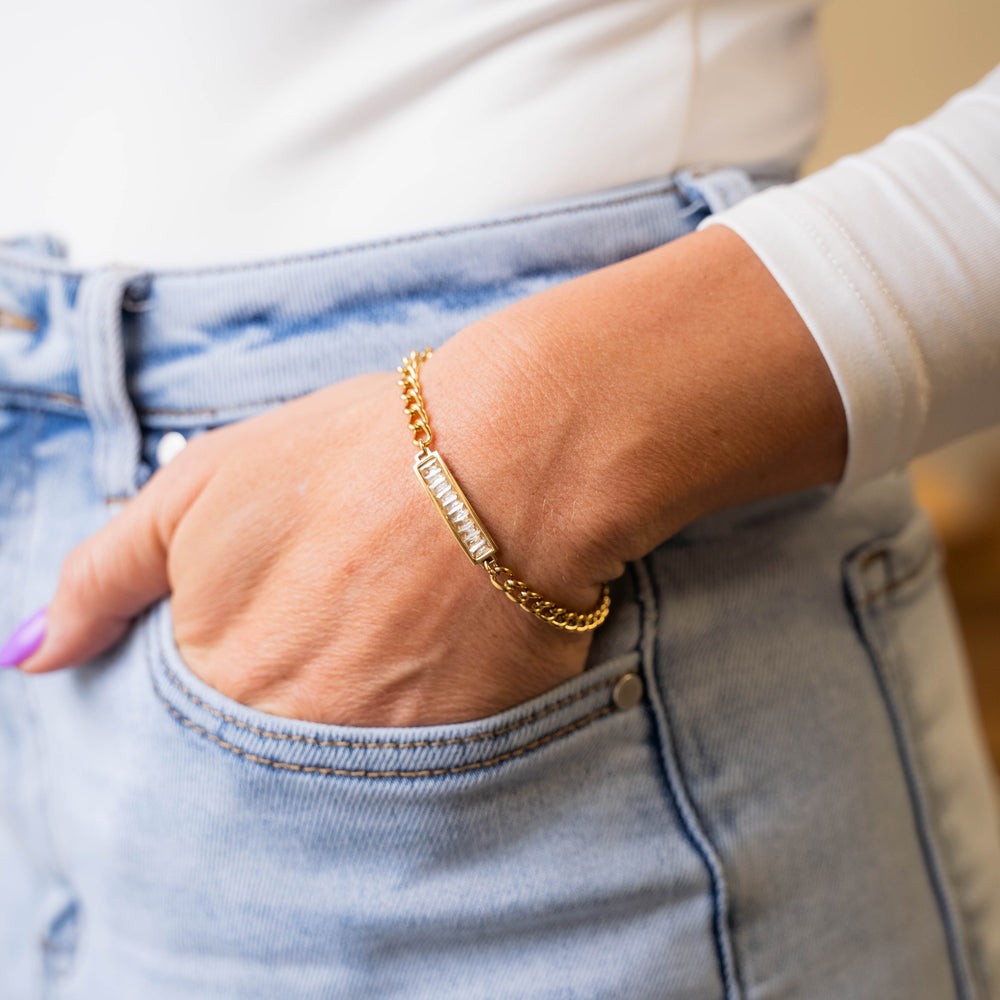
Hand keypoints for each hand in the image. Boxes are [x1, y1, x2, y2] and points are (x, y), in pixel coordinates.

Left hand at [16, 360, 600, 726]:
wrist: (506, 456)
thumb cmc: (353, 456)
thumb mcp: (201, 490)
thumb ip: (102, 578)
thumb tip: (25, 657)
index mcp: (220, 677)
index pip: (188, 718)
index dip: (231, 656)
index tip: (273, 617)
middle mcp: (297, 735)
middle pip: (268, 743)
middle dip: (293, 685)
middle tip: (340, 615)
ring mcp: (388, 753)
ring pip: (346, 757)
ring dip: (358, 700)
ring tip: (392, 622)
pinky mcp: (469, 748)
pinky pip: (426, 757)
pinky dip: (423, 706)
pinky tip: (440, 641)